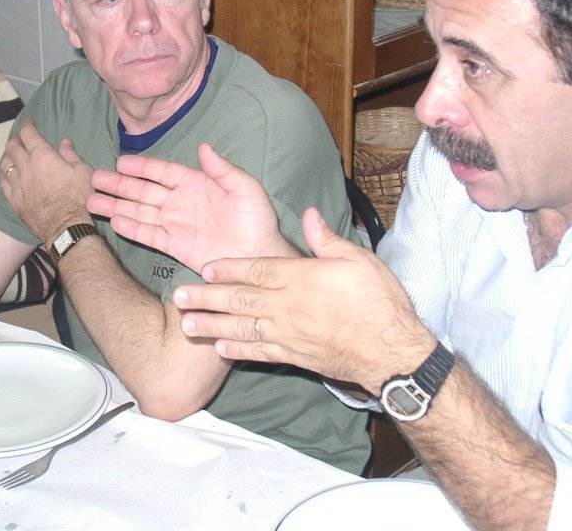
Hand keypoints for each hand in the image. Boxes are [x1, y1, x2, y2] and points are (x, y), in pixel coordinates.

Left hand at [0, 119, 94, 243]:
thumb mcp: (83, 171)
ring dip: (7, 155)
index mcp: (42, 156)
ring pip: (4, 164)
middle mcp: (25, 167)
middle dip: (15, 139)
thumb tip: (63, 142)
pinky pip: (2, 183)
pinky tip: (5, 174)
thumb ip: (71, 154)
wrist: (66, 227)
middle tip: (20, 138)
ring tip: (11, 154)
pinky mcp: (14, 200)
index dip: (27, 125)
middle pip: (12, 147)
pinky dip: (3, 175)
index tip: (28, 122)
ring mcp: (17, 184)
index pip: (28, 134)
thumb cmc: (79, 197)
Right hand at [88, 142, 292, 272]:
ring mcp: (176, 224)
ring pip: (140, 212)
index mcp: (196, 184)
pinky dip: (132, 228)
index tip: (120, 162)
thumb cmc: (258, 221)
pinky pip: (149, 235)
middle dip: (119, 185)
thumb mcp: (246, 190)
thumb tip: (203, 146)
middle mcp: (181, 202)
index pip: (163, 172)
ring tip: (92, 201)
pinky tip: (114, 221)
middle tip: (94, 178)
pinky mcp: (175, 246)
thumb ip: (223, 170)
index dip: (142, 167)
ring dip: (117, 206)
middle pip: (144, 191)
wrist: (260, 257)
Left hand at [173, 207, 433, 393]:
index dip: (228, 267)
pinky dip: (238, 351)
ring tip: (186, 323)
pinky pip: (259, 353)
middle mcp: (287, 307)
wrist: (392, 352)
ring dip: (212, 325)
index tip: (204, 266)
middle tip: (179, 295)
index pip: (256, 270)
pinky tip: (220, 348)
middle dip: (206, 297)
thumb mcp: (358, 260)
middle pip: (239, 299)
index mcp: (301, 279)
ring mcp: (288, 335)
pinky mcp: (295, 357)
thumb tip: (308, 215)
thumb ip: (327, 239)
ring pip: (242, 328)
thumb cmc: (379, 302)